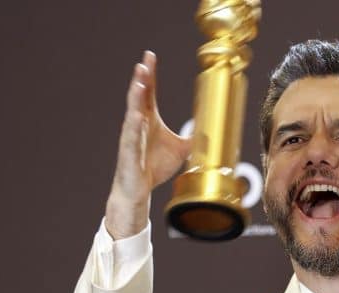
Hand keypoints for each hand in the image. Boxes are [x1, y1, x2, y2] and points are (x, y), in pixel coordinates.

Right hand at [105, 51, 190, 239]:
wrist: (139, 189)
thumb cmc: (154, 167)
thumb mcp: (180, 149)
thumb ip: (193, 137)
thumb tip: (211, 130)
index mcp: (148, 119)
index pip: (148, 92)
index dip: (149, 74)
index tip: (150, 56)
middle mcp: (137, 124)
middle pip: (138, 96)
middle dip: (141, 79)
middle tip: (144, 62)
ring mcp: (131, 137)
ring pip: (132, 112)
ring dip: (135, 97)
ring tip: (139, 81)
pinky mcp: (128, 153)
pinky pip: (130, 137)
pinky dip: (133, 126)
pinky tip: (136, 115)